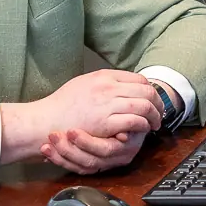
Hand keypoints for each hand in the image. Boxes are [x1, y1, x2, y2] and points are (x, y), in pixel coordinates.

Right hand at [0, 69, 161, 172]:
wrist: (46, 120)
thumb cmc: (61, 106)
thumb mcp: (83, 83)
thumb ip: (103, 82)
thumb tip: (121, 84)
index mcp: (103, 76)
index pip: (138, 78)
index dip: (149, 90)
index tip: (152, 99)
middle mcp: (108, 87)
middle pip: (146, 90)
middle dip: (158, 103)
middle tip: (160, 113)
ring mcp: (108, 103)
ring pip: (144, 105)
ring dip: (154, 115)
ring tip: (154, 124)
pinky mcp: (107, 121)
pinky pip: (135, 120)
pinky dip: (144, 125)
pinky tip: (144, 130)